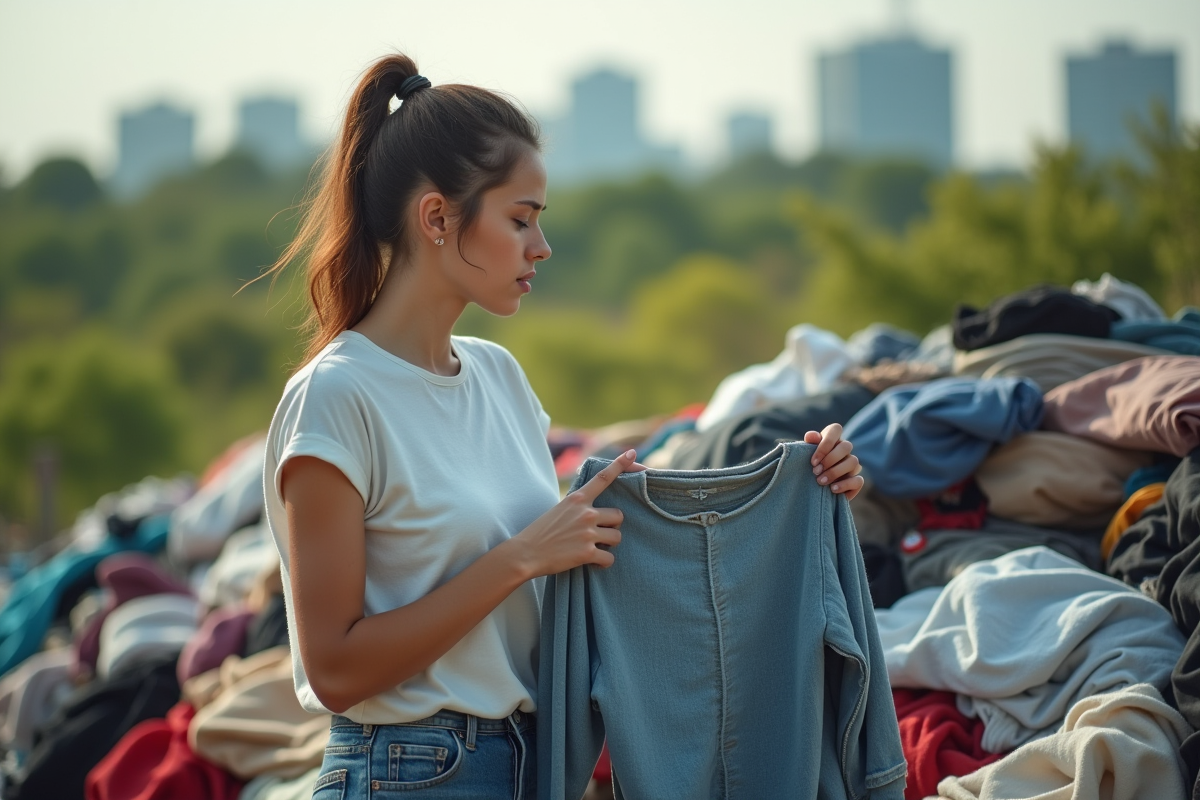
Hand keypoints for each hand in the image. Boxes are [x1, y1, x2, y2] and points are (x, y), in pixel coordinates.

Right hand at [508, 449, 642, 576]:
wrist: (525, 553)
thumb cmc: (541, 532)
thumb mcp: (559, 509)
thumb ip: (578, 506)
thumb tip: (595, 510)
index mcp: (577, 499)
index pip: (603, 478)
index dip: (620, 464)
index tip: (632, 453)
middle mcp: (586, 513)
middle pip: (618, 516)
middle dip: (612, 525)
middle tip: (599, 533)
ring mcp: (587, 533)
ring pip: (617, 537)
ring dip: (608, 544)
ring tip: (595, 547)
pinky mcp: (587, 553)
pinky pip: (609, 558)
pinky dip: (603, 563)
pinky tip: (593, 562)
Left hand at [803, 423, 863, 500]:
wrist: (811, 488)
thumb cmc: (809, 467)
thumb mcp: (805, 455)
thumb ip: (809, 444)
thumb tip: (811, 436)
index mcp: (832, 439)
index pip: (836, 429)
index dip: (825, 443)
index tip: (813, 461)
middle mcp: (844, 450)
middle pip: (846, 446)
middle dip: (830, 460)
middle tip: (815, 471)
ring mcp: (852, 465)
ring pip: (853, 462)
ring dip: (835, 472)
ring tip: (820, 481)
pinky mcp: (856, 481)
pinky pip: (858, 480)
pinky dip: (845, 485)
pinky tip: (833, 489)